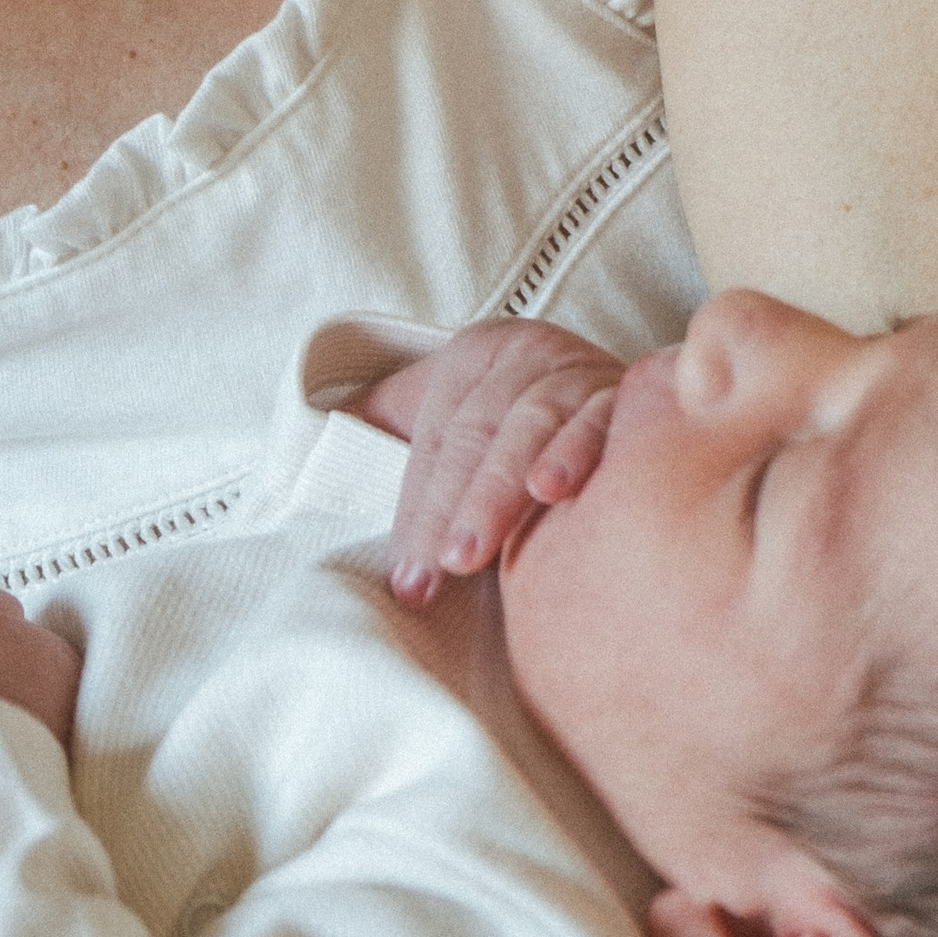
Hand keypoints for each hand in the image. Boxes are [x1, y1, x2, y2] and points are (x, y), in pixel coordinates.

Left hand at [367, 323, 623, 601]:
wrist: (606, 391)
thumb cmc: (504, 425)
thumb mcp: (441, 411)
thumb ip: (382, 430)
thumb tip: (305, 464)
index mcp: (475, 356)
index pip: (439, 435)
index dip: (418, 509)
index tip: (408, 582)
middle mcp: (529, 353)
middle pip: (482, 431)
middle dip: (457, 507)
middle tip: (442, 571)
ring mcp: (582, 370)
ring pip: (535, 426)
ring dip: (506, 486)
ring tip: (482, 545)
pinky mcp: (632, 394)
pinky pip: (605, 423)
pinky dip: (581, 455)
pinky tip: (562, 493)